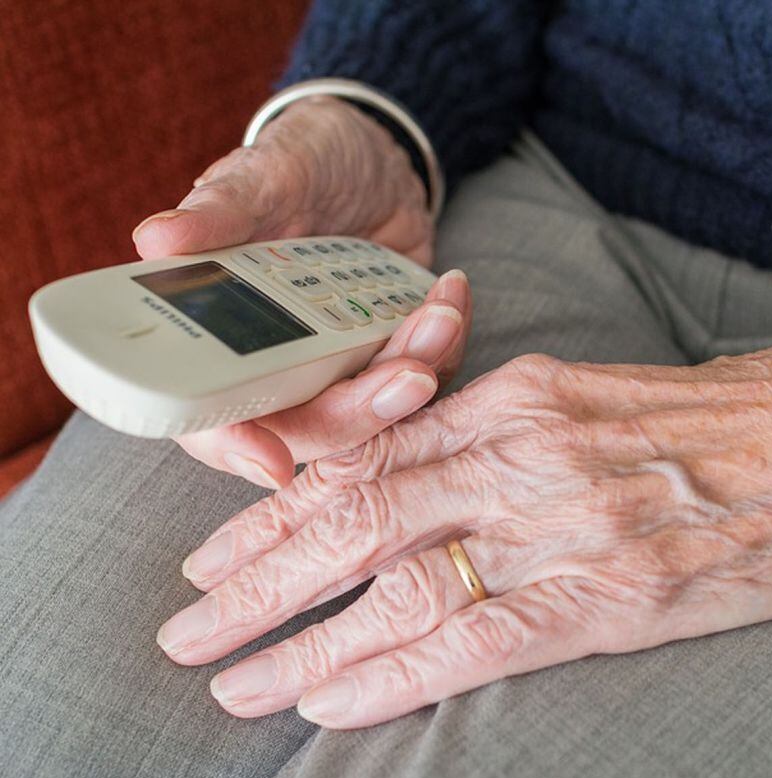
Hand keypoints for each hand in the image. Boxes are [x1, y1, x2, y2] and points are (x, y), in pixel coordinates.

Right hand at [132, 96, 463, 486]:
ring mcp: (343, 366)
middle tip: (409, 374)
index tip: (270, 462)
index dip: (236, 448)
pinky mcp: (393, 353)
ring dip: (418, 369)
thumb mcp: (264, 177)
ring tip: (439, 314)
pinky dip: (447, 343)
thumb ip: (221, 212)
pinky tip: (451, 293)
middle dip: (363, 411)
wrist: (372, 156)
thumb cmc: (301, 163)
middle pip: (313, 430)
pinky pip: (428, 373)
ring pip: (378, 409)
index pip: (214, 419)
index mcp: (224, 341)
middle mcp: (282, 368)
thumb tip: (156, 240)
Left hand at [157, 342, 771, 727]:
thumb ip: (506, 435)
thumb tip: (421, 482)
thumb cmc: (727, 418)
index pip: (368, 453)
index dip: (278, 508)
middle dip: (255, 576)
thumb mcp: (598, 399)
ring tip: (229, 680)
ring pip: (396, 581)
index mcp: (521, 396)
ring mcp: (565, 521)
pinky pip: (474, 637)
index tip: (218, 553)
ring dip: (301, 638)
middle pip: (356, 514)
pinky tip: (328, 704)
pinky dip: (390, 674)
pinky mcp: (612, 594)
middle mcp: (526, 451)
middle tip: (185, 625)